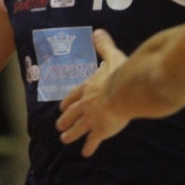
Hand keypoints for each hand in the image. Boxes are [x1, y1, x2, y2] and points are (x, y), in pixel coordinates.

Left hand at [57, 29, 128, 156]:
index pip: (74, 95)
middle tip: (59, 125)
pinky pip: (92, 141)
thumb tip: (98, 31)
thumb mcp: (112, 57)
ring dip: (69, 134)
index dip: (68, 101)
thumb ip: (104, 46)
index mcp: (88, 87)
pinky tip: (86, 153)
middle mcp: (86, 104)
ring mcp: (91, 119)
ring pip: (76, 129)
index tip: (62, 106)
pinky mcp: (100, 130)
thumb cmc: (119, 74)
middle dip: (64, 120)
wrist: (124, 93)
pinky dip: (88, 147)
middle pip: (71, 113)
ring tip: (64, 139)